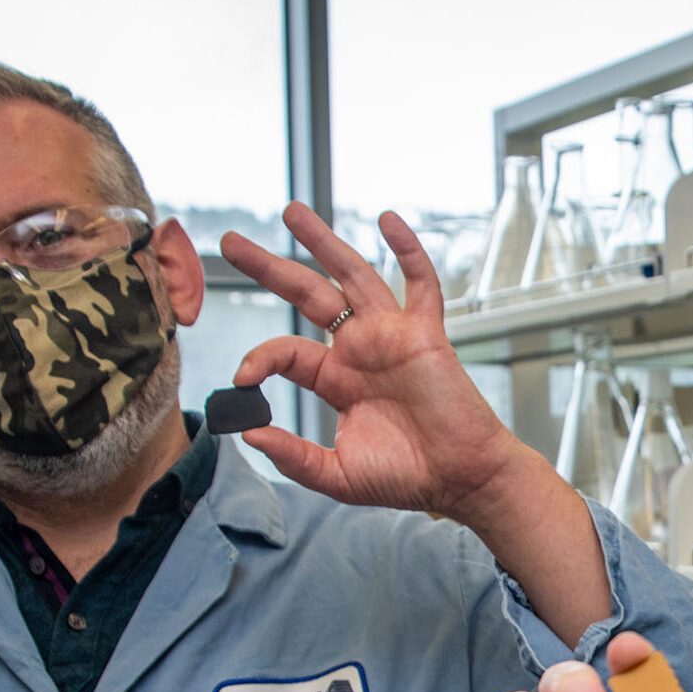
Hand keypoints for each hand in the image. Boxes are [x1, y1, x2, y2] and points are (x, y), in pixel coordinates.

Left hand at [220, 204, 529, 522]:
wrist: (460, 479)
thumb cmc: (407, 478)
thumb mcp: (337, 475)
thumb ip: (293, 457)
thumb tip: (249, 434)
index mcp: (336, 379)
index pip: (286, 351)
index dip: (258, 359)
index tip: (241, 379)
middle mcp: (360, 350)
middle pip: (308, 295)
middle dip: (270, 267)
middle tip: (232, 242)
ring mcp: (391, 336)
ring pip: (353, 275)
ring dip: (323, 242)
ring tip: (291, 212)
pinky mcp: (425, 334)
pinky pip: (420, 283)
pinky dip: (408, 250)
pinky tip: (388, 220)